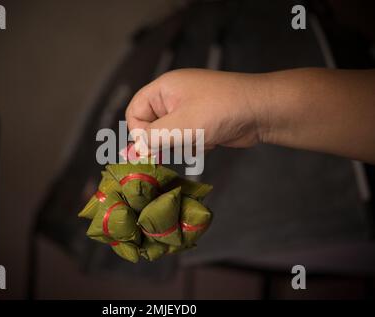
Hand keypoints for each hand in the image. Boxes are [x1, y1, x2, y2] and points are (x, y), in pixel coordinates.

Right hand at [125, 68, 266, 152]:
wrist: (261, 111)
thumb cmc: (222, 110)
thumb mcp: (182, 125)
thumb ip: (153, 138)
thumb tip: (134, 149)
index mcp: (164, 89)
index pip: (135, 112)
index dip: (139, 132)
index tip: (151, 147)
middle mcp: (173, 98)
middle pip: (151, 126)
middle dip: (164, 140)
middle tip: (179, 145)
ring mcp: (188, 110)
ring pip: (169, 136)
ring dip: (182, 144)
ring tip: (201, 138)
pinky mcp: (201, 123)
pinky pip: (185, 139)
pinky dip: (195, 145)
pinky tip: (211, 141)